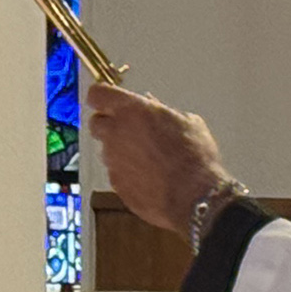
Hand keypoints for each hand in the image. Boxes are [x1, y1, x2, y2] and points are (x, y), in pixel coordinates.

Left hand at [87, 83, 232, 238]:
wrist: (194, 197)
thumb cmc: (195, 158)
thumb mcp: (187, 122)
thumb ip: (162, 112)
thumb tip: (154, 108)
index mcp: (132, 111)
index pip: (97, 95)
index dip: (102, 97)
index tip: (108, 100)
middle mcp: (116, 133)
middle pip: (96, 122)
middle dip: (108, 124)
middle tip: (128, 128)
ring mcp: (113, 160)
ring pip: (106, 149)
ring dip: (119, 150)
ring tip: (146, 157)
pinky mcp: (116, 183)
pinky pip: (115, 172)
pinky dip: (126, 171)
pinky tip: (148, 175)